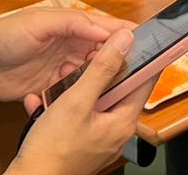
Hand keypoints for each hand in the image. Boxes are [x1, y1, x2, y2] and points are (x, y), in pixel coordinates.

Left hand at [0, 8, 130, 103]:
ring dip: (106, 78)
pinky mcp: (52, 88)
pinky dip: (86, 93)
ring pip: (93, 72)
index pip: (104, 26)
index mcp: (69, 24)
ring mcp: (61, 67)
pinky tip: (97, 99)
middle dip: (122, 57)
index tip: (148, 40)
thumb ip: (73, 23)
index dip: (125, 32)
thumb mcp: (39, 23)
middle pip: (103, 51)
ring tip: (126, 86)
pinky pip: (76, 90)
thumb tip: (107, 29)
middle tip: (143, 68)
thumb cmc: (3, 37)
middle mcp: (69, 45)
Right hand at [12, 29, 155, 174]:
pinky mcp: (80, 143)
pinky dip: (62, 105)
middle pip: (117, 88)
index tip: (133, 37)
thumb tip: (125, 40)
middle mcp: (115, 131)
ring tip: (59, 77)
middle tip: (85, 54)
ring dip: (76, 86)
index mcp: (123, 121)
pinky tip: (42, 101)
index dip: (141, 55)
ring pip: (93, 100)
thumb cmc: (52, 149)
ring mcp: (98, 138)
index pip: (145, 80)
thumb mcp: (77, 101)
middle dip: (99, 69)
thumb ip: (102, 68)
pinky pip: (76, 115)